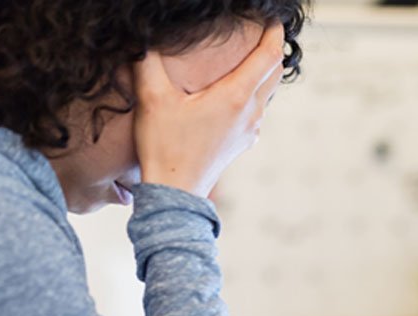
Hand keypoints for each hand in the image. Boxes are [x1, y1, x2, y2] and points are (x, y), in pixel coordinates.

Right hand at [132, 24, 284, 196]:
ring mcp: (249, 132)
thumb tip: (143, 36)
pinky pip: (256, 112)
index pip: (269, 56)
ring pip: (266, 94)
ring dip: (263, 73)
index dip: (274, 32)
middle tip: (261, 32)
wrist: (175, 194)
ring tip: (247, 57)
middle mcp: (250, 114)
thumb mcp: (152, 98)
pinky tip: (234, 92)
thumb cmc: (165, 148)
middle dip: (272, 48)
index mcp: (236, 97)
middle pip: (275, 73)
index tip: (271, 18)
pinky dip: (253, 94)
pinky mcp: (241, 144)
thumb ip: (148, 60)